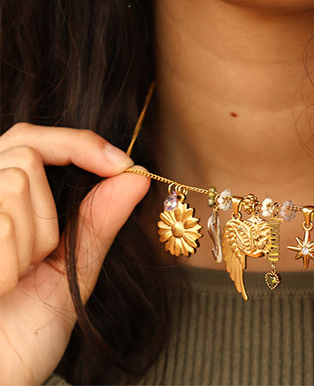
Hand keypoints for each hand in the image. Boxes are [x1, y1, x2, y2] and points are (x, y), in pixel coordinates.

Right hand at [0, 123, 149, 384]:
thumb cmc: (20, 335)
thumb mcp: (69, 273)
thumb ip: (97, 222)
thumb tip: (136, 178)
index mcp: (0, 206)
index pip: (32, 141)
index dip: (78, 143)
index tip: (122, 165)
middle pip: (26, 157)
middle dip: (47, 212)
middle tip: (36, 260)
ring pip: (15, 184)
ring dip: (29, 241)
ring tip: (10, 279)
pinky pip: (3, 222)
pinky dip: (8, 261)